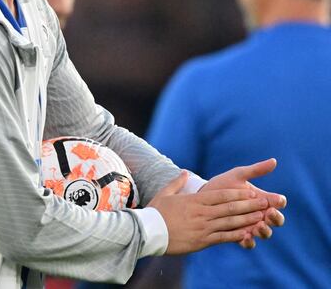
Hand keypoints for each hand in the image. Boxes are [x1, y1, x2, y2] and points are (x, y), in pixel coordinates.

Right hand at [148, 171, 268, 254]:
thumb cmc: (156, 212)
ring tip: (261, 217)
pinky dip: (236, 235)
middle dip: (249, 204)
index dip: (238, 193)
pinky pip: (223, 237)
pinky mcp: (202, 241)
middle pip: (230, 207)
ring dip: (247, 219)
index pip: (221, 195)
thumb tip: (185, 173)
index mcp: (194, 201)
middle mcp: (202, 213)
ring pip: (230, 222)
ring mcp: (203, 227)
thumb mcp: (165, 194)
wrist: (149, 232)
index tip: (252, 191)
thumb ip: (177, 183)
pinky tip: (247, 234)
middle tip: (265, 202)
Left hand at [200, 158, 286, 248]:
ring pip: (264, 233)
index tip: (277, 200)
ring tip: (259, 226)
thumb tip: (274, 161)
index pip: (278, 203)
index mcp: (263, 200)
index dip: (279, 202)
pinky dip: (248, 241)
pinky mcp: (239, 236)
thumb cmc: (222, 185)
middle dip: (275, 218)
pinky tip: (244, 237)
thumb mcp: (238, 176)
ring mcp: (251, 226)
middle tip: (269, 214)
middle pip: (276, 220)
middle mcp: (260, 215)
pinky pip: (248, 243)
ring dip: (264, 231)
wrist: (203, 198)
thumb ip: (255, 170)